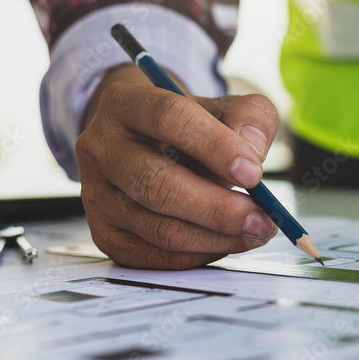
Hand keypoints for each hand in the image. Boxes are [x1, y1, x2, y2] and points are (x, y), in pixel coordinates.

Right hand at [75, 65, 279, 268]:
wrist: (147, 146)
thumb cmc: (189, 129)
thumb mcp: (223, 109)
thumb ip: (249, 119)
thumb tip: (252, 152)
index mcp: (125, 103)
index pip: (168, 118)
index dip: (215, 146)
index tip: (253, 173)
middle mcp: (101, 148)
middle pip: (157, 183)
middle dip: (218, 207)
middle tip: (262, 217)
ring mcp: (96, 195)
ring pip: (159, 227)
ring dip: (216, 236)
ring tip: (255, 231)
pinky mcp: (105, 234)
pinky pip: (155, 256)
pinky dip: (199, 254)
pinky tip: (227, 242)